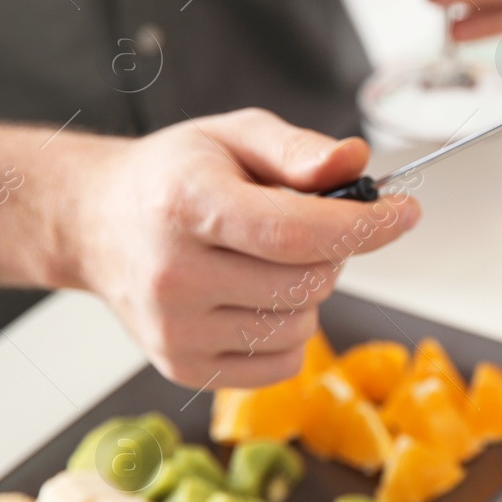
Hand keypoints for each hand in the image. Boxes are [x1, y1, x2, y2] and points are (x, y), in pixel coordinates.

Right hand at [62, 110, 420, 388]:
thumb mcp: (234, 135)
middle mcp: (174, 272)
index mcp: (188, 204)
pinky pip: (280, 364)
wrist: (97, 223)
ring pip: (301, 325)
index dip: (364, 226)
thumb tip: (355, 163)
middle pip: (308, 280)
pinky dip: (288, 333)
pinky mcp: (182, 366)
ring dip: (310, 293)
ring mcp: (175, 328)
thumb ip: (298, 149)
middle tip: (304, 226)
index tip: (405, 212)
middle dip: (331, 251)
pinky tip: (255, 298)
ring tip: (269, 261)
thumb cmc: (174, 176)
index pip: (297, 231)